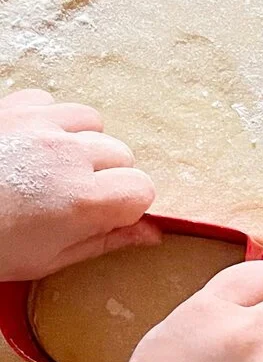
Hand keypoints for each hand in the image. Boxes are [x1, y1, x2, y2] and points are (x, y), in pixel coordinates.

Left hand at [0, 88, 157, 280]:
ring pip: (93, 124)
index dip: (129, 206)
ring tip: (57, 168)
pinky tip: (35, 145)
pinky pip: (53, 102)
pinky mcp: (14, 108)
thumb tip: (149, 234)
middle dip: (108, 177)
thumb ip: (106, 241)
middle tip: (74, 199)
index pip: (143, 189)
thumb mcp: (49, 259)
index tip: (108, 217)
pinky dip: (52, 121)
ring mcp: (40, 125)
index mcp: (83, 200)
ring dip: (84, 145)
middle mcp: (67, 154)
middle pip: (122, 155)